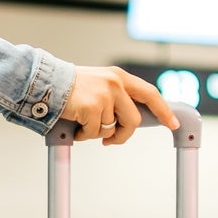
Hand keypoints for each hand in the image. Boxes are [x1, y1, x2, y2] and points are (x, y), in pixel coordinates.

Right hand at [61, 65, 178, 144]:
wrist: (45, 82)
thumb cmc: (70, 87)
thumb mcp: (99, 83)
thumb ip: (117, 95)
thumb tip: (130, 119)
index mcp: (119, 77)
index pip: (150, 94)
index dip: (163, 110)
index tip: (172, 123)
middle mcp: (115, 84)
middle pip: (133, 120)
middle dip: (123, 134)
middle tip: (109, 140)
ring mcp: (105, 95)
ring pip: (112, 129)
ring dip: (97, 133)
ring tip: (83, 124)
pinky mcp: (92, 108)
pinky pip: (95, 133)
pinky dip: (84, 135)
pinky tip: (75, 126)